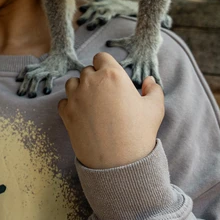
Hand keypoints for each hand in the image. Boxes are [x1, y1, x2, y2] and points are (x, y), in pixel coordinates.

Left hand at [58, 52, 163, 168]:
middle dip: (95, 79)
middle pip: (87, 70)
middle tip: (106, 95)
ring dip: (80, 89)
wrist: (119, 162)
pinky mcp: (66, 113)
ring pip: (72, 83)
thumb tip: (149, 81)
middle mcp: (91, 82)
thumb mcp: (155, 109)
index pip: (101, 57)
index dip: (106, 66)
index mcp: (112, 75)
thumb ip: (154, 90)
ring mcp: (76, 97)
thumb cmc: (139, 133)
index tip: (111, 77)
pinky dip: (71, 106)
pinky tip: (83, 115)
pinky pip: (63, 101)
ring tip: (93, 104)